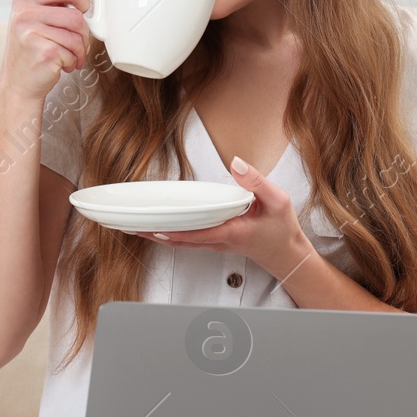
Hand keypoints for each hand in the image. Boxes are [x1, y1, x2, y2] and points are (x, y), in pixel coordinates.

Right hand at [0, 0, 102, 101]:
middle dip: (82, 31)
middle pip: (76, 15)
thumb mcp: (44, 13)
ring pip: (77, 35)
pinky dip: (73, 61)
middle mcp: (23, 12)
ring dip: (79, 50)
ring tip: (66, 54)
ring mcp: (31, 32)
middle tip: (75, 39)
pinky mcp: (43, 52)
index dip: (83, 1)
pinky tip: (59, 64)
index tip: (80, 11)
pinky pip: (74, 52)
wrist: (18, 83)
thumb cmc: (34, 47)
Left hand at [136, 156, 316, 283]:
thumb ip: (256, 182)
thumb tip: (236, 163)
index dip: (175, 231)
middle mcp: (219, 241)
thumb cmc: (281, 229)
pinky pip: (187, 241)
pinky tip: (156, 229)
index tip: (155, 227)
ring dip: (158, 236)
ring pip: (181, 243)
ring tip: (134, 227)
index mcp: (232, 232)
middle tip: (130, 225)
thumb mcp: (278, 200)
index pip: (198, 233)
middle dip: (155, 233)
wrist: (286, 253)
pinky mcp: (214, 243)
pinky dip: (169, 235)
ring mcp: (214, 244)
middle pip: (181, 240)